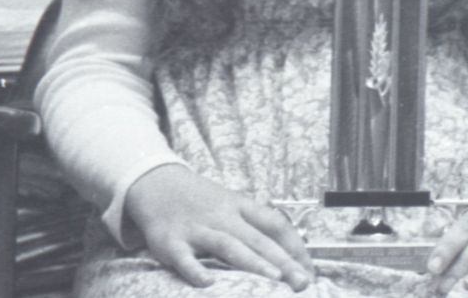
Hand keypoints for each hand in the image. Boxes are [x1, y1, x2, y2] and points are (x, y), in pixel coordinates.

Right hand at [122, 163, 311, 289]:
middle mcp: (223, 216)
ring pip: (229, 245)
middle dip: (283, 261)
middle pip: (258, 237)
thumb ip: (254, 225)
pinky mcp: (171, 242)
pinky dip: (195, 270)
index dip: (295, 247)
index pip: (276, 224)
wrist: (157, 184)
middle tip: (302, 282)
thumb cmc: (202, 201)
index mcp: (241, 206)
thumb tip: (287, 252)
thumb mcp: (231, 205)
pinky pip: (184, 258)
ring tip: (274, 279)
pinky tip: (208, 284)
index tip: (309, 270)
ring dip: (253, 262)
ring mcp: (197, 229)